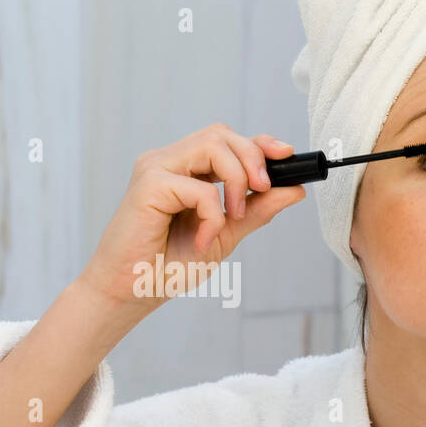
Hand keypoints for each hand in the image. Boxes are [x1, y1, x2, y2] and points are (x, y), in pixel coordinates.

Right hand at [79, 123, 305, 313]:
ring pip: (212, 146)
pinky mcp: (149, 184)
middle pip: (221, 134)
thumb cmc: (167, 265)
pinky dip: (212, 216)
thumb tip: (294, 189)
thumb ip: (256, 211)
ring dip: (236, 180)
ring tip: (234, 217)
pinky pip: (200, 188)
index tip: (287, 156)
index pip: (225, 140)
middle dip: (253, 157)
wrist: (130, 292)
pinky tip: (201, 240)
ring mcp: (155, 168)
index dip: (259, 143)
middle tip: (264, 190)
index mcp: (183, 169)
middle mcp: (167, 161)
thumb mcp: (224, 235)